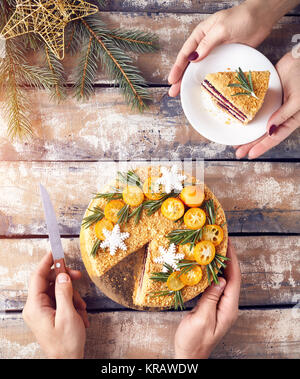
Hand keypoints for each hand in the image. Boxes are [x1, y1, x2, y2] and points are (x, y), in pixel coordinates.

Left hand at [22, 252, 88, 358]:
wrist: (67, 361)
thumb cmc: (66, 343)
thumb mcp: (68, 315)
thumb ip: (64, 292)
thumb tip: (62, 275)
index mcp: (35, 307)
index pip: (38, 277)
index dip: (46, 263)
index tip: (54, 251)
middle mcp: (36, 307)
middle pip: (49, 282)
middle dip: (65, 279)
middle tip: (78, 276)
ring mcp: (42, 311)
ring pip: (57, 290)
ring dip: (72, 294)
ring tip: (81, 307)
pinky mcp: (49, 314)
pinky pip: (60, 299)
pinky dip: (72, 302)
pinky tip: (79, 313)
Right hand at [168, 0, 275, 96]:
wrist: (261, 18)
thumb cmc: (241, 18)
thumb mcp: (221, 29)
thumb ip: (207, 44)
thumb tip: (193, 59)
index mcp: (200, 35)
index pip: (185, 53)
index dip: (177, 68)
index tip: (171, 80)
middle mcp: (205, 45)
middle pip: (189, 64)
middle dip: (180, 78)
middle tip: (173, 92)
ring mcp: (214, 53)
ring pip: (199, 69)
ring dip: (191, 81)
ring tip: (184, 94)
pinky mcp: (224, 59)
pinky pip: (212, 71)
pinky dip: (207, 80)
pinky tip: (203, 89)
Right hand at [174, 239, 240, 358]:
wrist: (189, 355)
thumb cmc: (194, 341)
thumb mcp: (201, 320)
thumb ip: (211, 299)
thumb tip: (219, 279)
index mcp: (228, 308)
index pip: (234, 279)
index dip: (232, 260)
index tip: (228, 243)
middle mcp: (227, 305)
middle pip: (231, 277)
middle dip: (227, 258)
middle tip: (219, 240)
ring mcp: (220, 305)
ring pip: (222, 279)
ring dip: (218, 264)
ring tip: (211, 248)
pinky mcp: (211, 305)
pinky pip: (213, 285)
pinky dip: (210, 273)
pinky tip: (202, 265)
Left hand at [235, 51, 299, 158]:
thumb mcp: (297, 99)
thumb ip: (283, 115)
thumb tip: (270, 130)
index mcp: (291, 120)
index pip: (275, 137)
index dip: (262, 147)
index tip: (250, 155)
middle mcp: (281, 116)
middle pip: (264, 134)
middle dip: (251, 145)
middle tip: (238, 153)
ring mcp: (273, 108)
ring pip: (258, 125)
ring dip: (248, 134)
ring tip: (236, 143)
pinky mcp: (267, 98)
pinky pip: (255, 110)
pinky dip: (247, 117)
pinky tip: (239, 122)